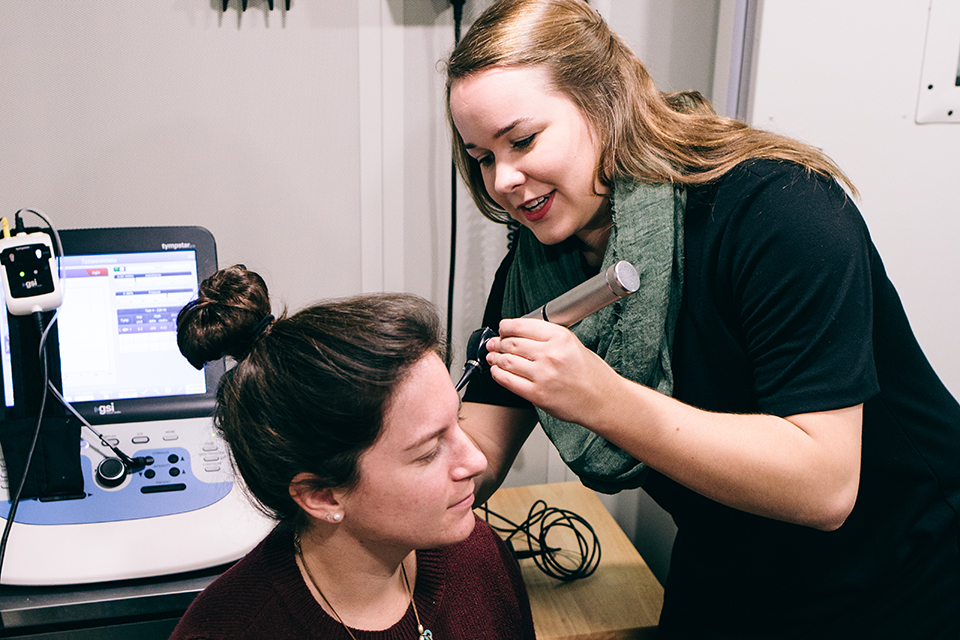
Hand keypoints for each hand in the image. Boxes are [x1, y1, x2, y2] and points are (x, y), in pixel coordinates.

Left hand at [484, 318, 618, 424]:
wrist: (602, 400)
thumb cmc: (591, 374)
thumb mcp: (573, 344)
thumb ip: (547, 337)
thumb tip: (519, 333)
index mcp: (560, 337)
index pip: (522, 325)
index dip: (506, 327)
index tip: (502, 328)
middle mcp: (550, 354)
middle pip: (512, 343)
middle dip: (499, 342)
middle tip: (494, 343)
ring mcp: (543, 375)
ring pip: (507, 361)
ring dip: (496, 358)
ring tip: (493, 356)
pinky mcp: (537, 394)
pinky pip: (508, 381)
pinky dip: (498, 375)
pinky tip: (497, 372)